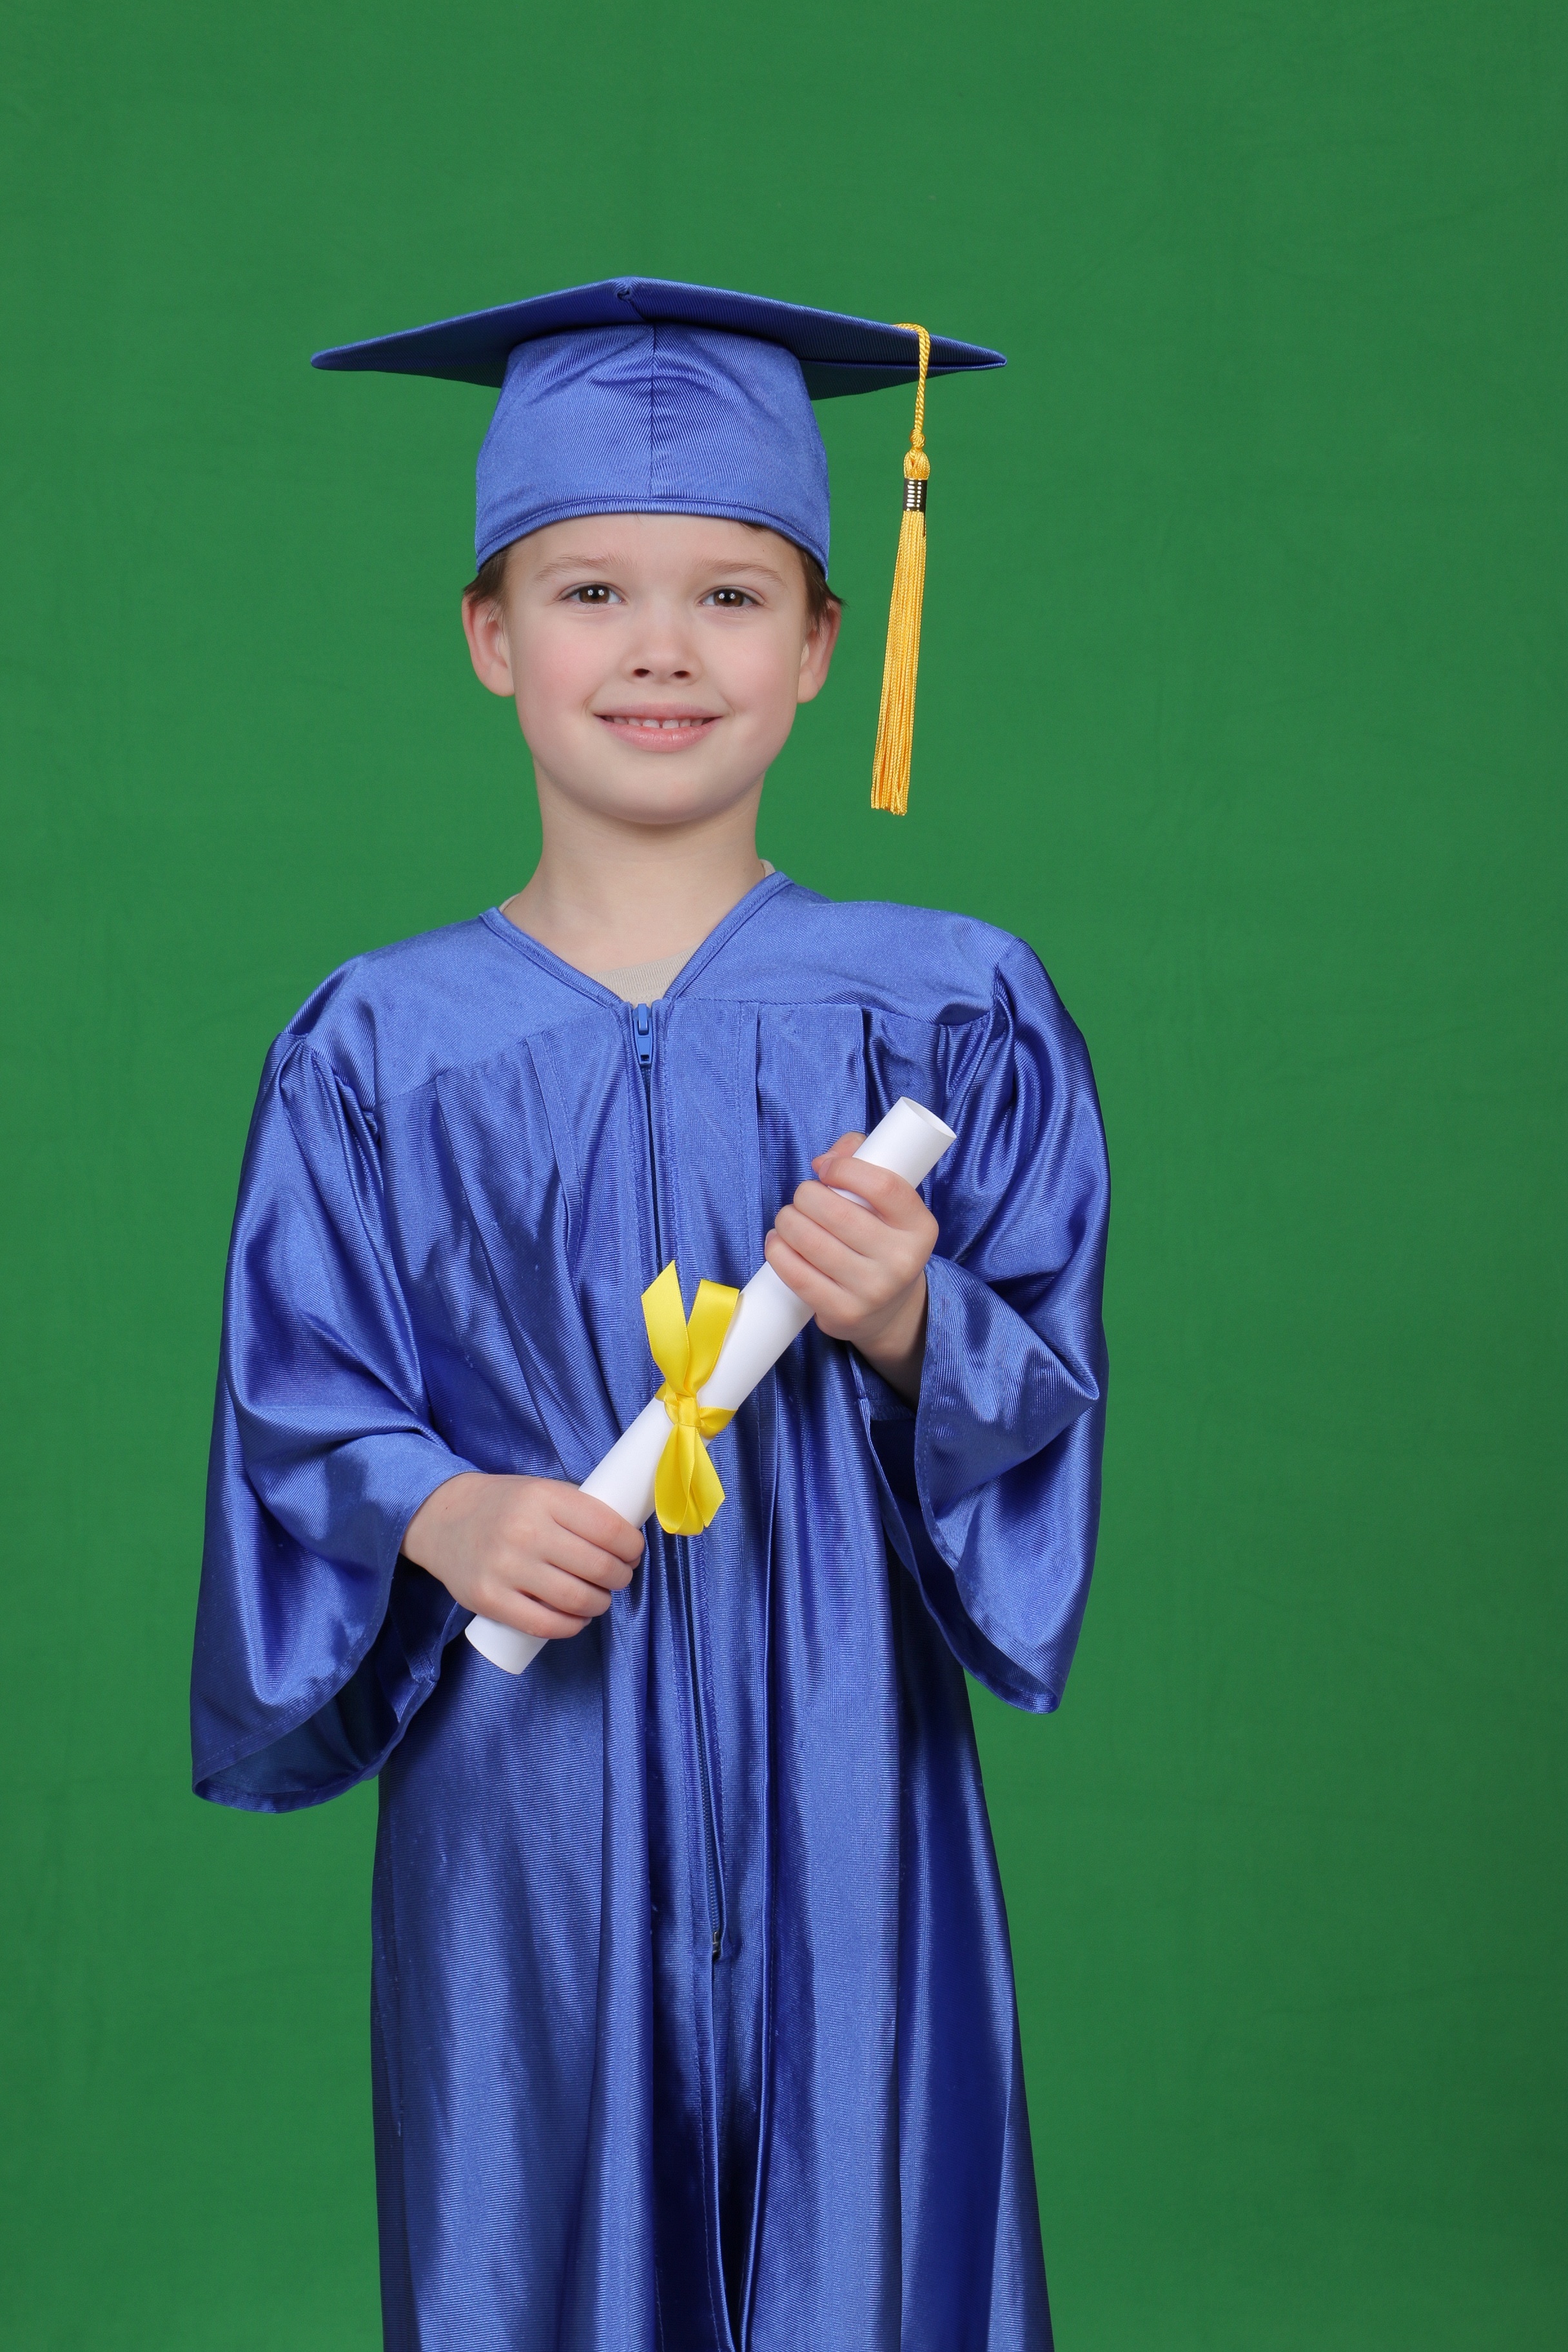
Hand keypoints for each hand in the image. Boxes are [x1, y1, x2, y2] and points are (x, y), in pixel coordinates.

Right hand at [402, 1472, 645, 1641]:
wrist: (442, 1518)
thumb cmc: (504, 1505)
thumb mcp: (541, 1490)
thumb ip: (577, 1511)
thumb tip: (625, 1541)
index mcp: (544, 1498)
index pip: (609, 1529)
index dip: (632, 1546)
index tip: (633, 1552)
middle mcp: (526, 1532)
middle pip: (598, 1567)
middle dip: (621, 1577)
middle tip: (620, 1577)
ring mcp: (505, 1568)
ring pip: (576, 1599)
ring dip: (600, 1603)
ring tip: (599, 1598)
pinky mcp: (489, 1600)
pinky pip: (545, 1625)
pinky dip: (572, 1626)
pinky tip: (578, 1618)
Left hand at [763, 1131, 937, 1402]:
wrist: (888, 1311)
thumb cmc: (880, 1241)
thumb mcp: (887, 1205)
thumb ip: (863, 1161)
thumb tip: (824, 1160)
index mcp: (920, 1227)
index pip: (883, 1186)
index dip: (846, 1169)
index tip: (826, 1170)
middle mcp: (901, 1261)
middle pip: (837, 1213)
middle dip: (806, 1195)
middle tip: (802, 1197)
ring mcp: (873, 1290)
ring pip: (811, 1241)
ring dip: (787, 1220)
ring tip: (788, 1219)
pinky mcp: (843, 1313)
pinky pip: (797, 1275)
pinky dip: (778, 1251)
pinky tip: (778, 1242)